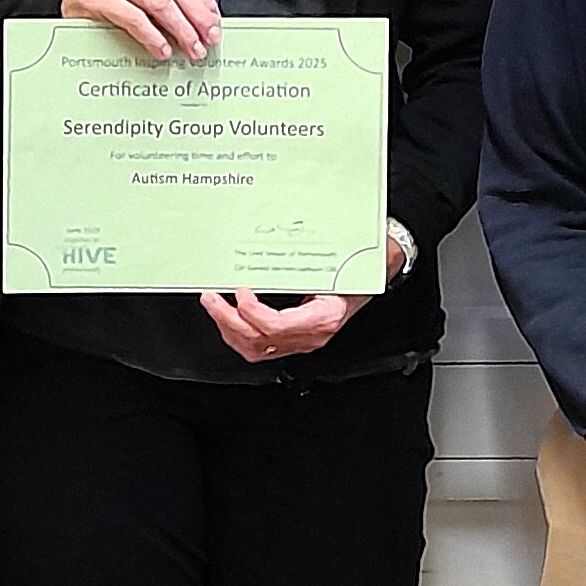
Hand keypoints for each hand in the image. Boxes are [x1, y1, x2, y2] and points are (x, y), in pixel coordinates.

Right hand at [61, 0, 220, 62]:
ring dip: (180, 29)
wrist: (67, 5)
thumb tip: (202, 22)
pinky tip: (161, 49)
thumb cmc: (107, 1)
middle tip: (208, 40)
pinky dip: (152, 36)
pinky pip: (134, 18)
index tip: (214, 22)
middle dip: (197, 17)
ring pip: (159, 2)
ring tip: (190, 48)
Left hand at [200, 230, 405, 364]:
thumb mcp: (342, 260)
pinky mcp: (292, 340)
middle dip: (228, 320)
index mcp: (322, 318)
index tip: (239, 292)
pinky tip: (228, 316)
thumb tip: (289, 236)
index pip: (276, 326)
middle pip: (259, 341)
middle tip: (211, 298)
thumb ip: (316, 255)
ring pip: (255, 349)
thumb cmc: (361, 270)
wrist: (374, 280)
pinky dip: (238, 332)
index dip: (251, 312)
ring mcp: (300, 341)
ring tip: (214, 306)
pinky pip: (259, 346)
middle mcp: (310, 335)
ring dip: (229, 328)